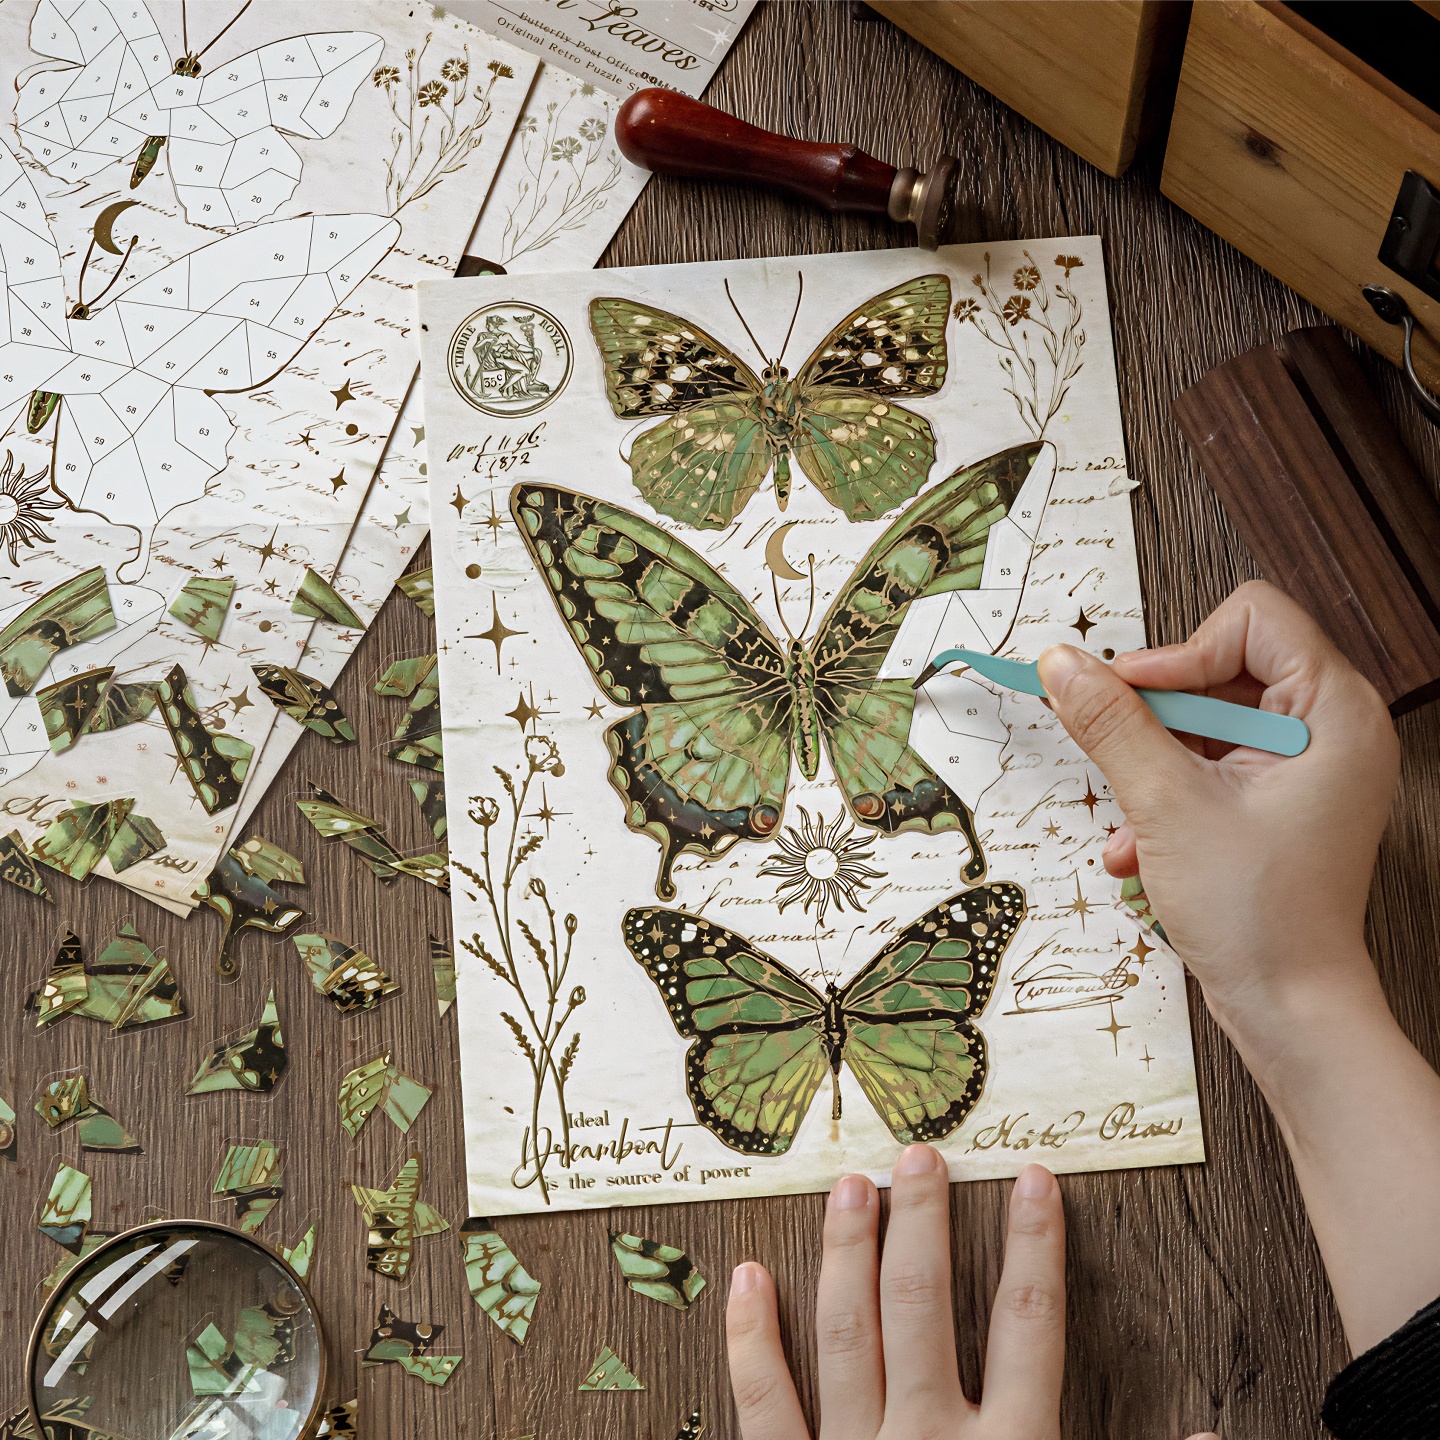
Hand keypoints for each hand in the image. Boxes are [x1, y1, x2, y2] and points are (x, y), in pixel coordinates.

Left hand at [726, 1144, 1219, 1439]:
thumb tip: (1214, 1432)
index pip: (1030, 1326)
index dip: (1035, 1246)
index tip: (1033, 1178)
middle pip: (923, 1307)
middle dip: (923, 1224)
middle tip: (918, 1153)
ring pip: (847, 1333)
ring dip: (847, 1252)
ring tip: (849, 1184)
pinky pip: (763, 1405)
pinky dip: (751, 1338)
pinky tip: (746, 1277)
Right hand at [1036, 580, 1398, 1044]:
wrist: (1289, 1007)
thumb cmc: (1258, 914)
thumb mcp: (1166, 804)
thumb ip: (1111, 722)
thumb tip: (1061, 664)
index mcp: (1334, 711)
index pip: (1252, 617)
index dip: (1180, 649)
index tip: (1128, 696)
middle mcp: (1331, 728)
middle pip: (1222, 665)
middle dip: (1158, 717)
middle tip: (1121, 756)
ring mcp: (1308, 767)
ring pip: (1206, 720)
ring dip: (1152, 765)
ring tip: (1132, 822)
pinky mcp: (1282, 800)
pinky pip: (1211, 763)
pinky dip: (1167, 794)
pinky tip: (1139, 846)